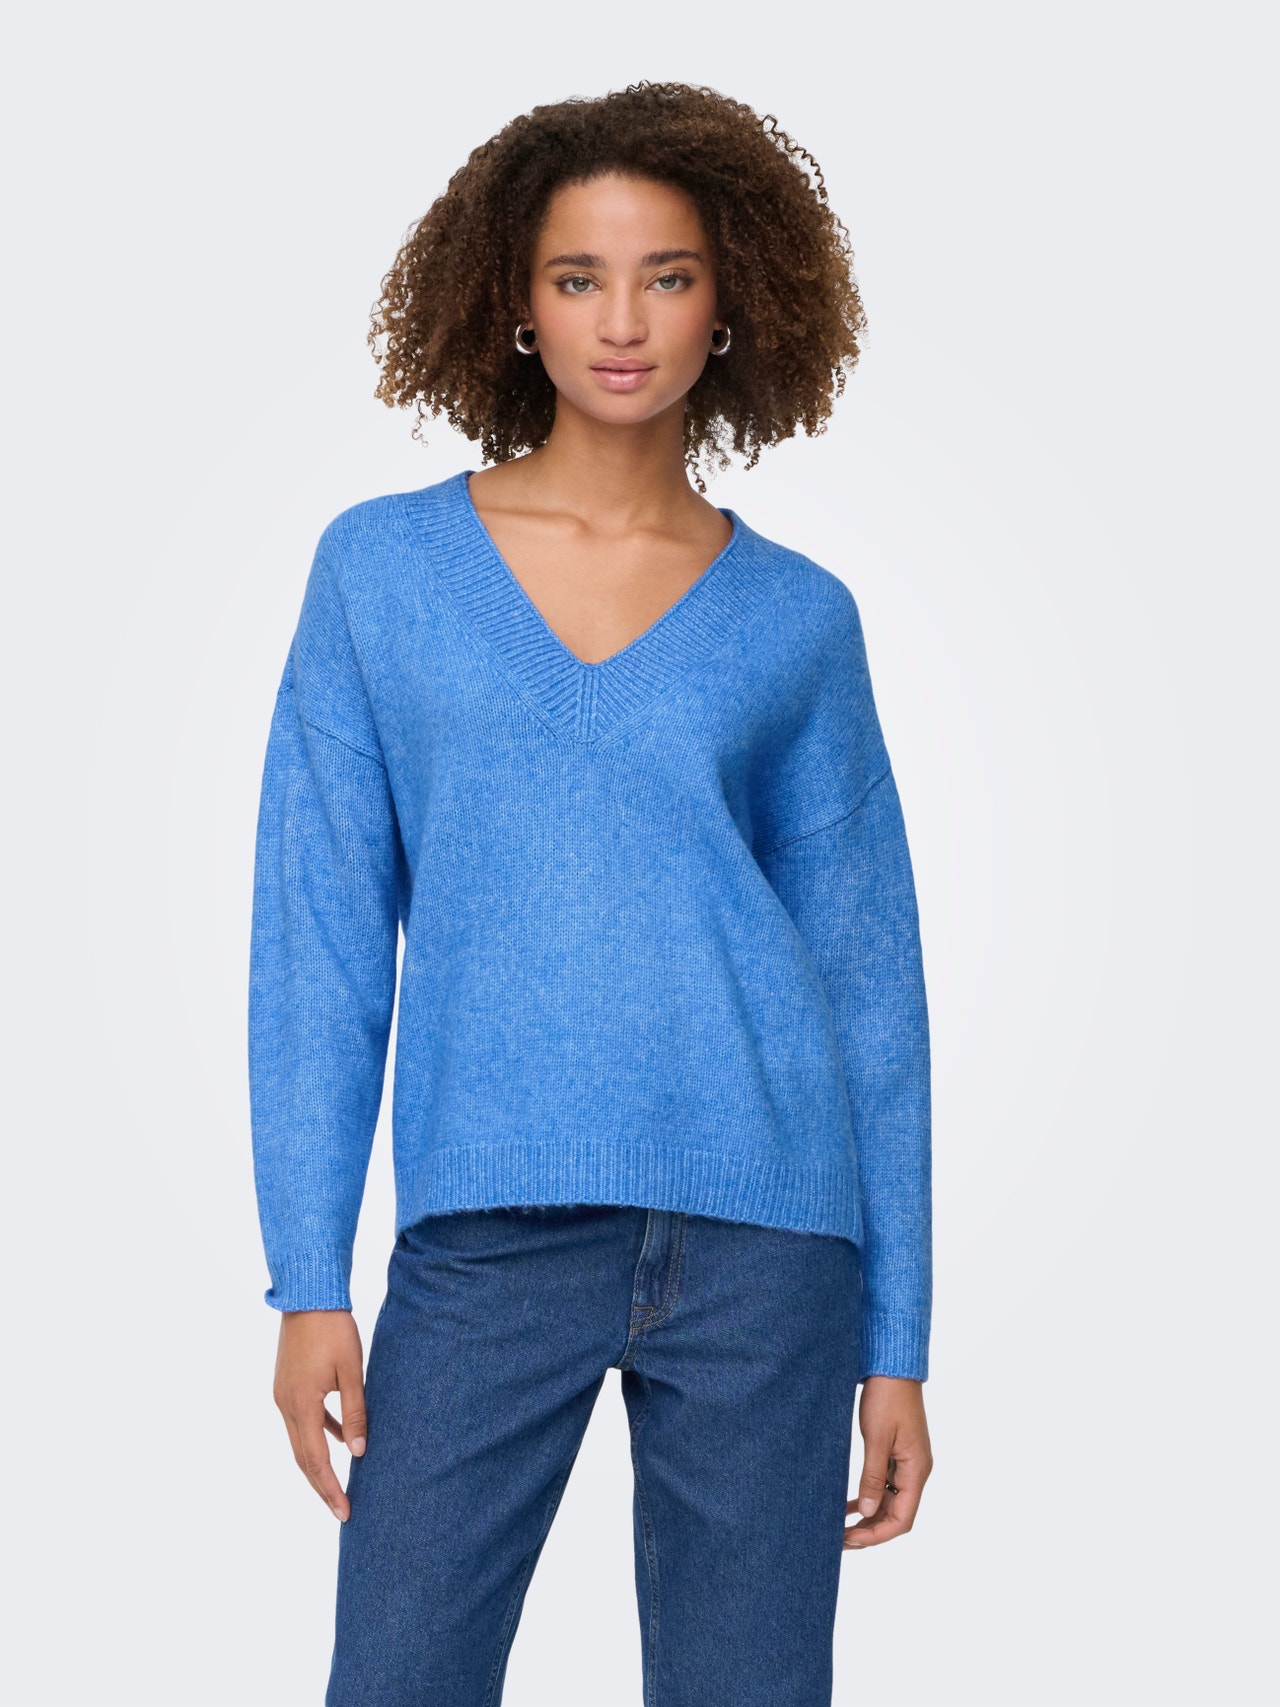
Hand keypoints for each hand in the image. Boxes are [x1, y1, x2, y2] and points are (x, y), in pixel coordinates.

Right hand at [273, 1309, 366, 1520]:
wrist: (307, 1296)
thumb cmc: (333, 1329)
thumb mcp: (352, 1371)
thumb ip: (355, 1412)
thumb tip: (358, 1452)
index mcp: (301, 1405)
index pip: (316, 1461)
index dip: (330, 1489)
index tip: (345, 1512)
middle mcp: (286, 1405)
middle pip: (303, 1458)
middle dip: (322, 1486)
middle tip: (342, 1510)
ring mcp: (283, 1395)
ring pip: (301, 1441)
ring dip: (319, 1463)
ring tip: (340, 1483)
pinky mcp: (287, 1385)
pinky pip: (303, 1420)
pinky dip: (319, 1434)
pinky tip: (340, 1437)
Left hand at [844, 1375, 931, 1548]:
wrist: (893, 1367)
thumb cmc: (887, 1397)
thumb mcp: (876, 1438)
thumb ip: (873, 1477)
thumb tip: (869, 1513)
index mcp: (917, 1470)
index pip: (902, 1519)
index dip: (878, 1535)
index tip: (851, 1541)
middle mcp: (916, 1471)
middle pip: (897, 1515)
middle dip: (871, 1531)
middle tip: (840, 1539)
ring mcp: (908, 1463)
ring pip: (891, 1502)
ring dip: (870, 1517)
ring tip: (842, 1527)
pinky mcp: (897, 1453)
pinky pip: (886, 1485)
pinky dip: (870, 1497)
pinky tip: (850, 1505)